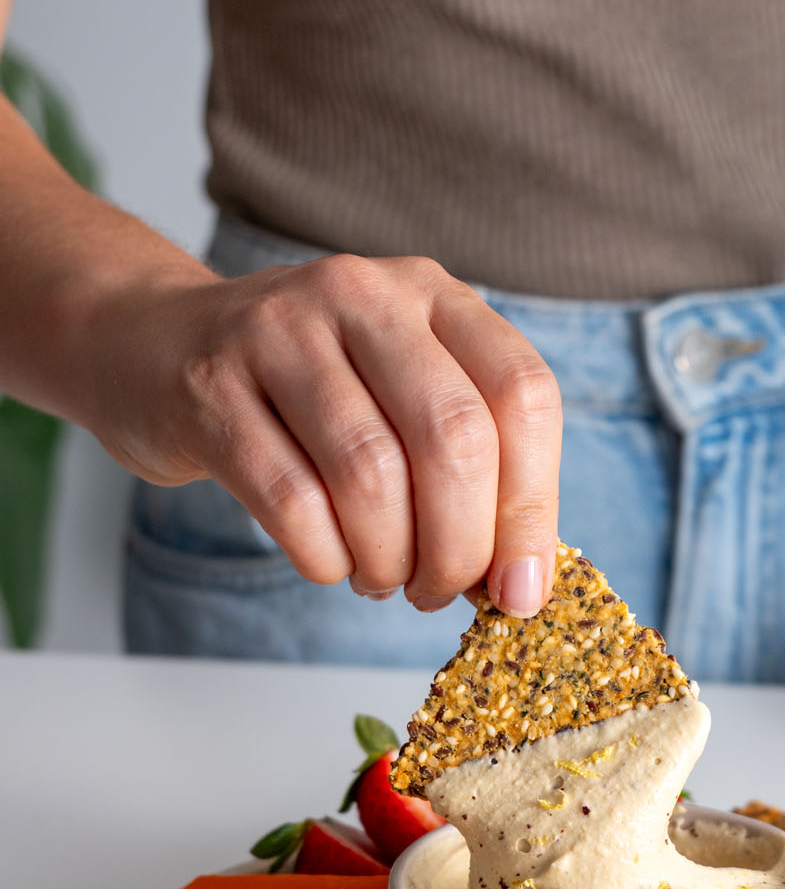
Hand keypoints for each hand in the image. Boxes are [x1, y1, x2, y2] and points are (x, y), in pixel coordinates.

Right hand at [79, 255, 561, 611]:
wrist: (149, 348)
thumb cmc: (301, 397)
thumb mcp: (397, 401)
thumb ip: (470, 473)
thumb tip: (521, 586)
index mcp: (434, 296)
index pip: (521, 395)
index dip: (531, 508)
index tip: (519, 588)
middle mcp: (363, 297)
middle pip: (452, 437)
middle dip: (459, 547)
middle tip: (440, 592)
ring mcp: (280, 331)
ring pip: (371, 474)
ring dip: (388, 560)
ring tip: (381, 580)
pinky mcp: (210, 386)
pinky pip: (290, 499)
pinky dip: (324, 557)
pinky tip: (328, 563)